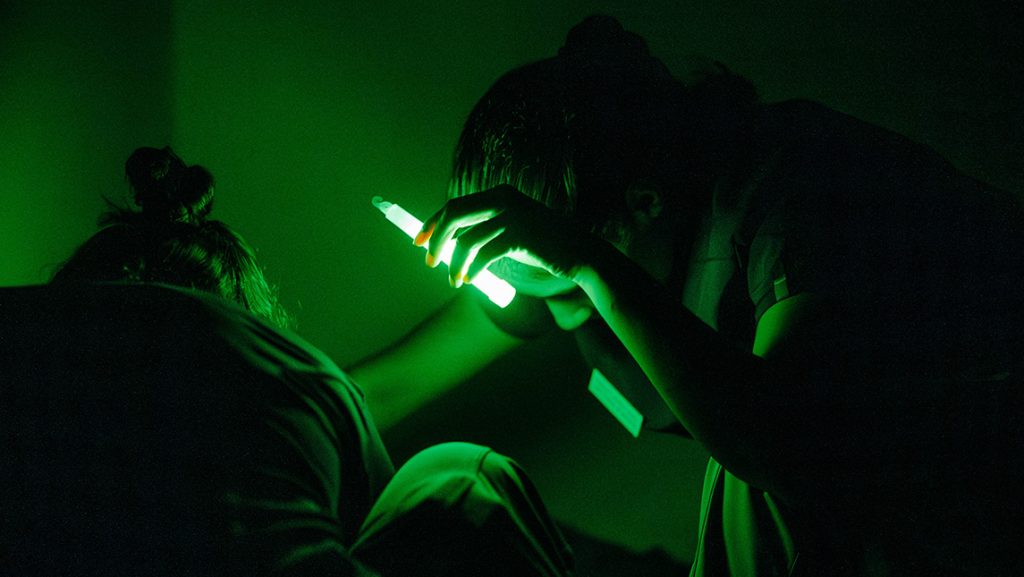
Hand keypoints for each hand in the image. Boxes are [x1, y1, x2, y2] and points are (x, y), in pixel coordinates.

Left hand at [414, 185, 593, 287]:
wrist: (581, 254)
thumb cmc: (546, 247)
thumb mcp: (514, 231)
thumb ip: (487, 231)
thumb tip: (452, 244)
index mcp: (500, 194)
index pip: (456, 205)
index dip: (433, 223)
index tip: (419, 241)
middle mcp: (503, 199)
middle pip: (454, 214)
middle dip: (435, 238)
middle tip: (428, 261)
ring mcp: (512, 215)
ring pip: (466, 239)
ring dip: (454, 263)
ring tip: (453, 280)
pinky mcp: (519, 235)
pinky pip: (483, 255)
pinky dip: (472, 269)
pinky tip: (469, 280)